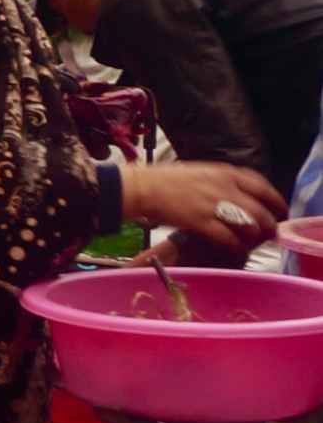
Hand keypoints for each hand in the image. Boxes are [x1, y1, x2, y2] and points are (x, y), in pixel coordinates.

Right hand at [121, 161, 285, 247]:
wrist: (142, 187)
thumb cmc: (165, 180)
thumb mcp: (201, 172)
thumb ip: (221, 182)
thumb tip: (236, 196)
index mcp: (226, 172)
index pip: (262, 186)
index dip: (275, 201)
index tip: (279, 211)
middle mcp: (225, 187)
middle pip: (260, 209)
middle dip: (269, 225)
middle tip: (268, 235)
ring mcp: (214, 205)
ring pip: (249, 225)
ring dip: (254, 237)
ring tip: (251, 244)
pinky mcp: (201, 222)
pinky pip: (228, 238)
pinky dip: (236, 246)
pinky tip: (235, 250)